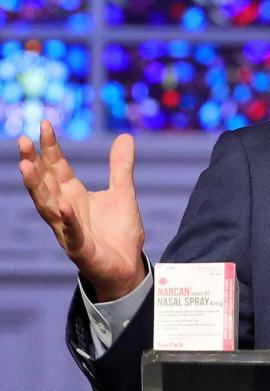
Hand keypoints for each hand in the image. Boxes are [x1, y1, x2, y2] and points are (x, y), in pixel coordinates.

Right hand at [18, 120, 146, 300]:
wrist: (127, 266)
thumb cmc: (118, 232)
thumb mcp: (123, 192)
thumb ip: (121, 166)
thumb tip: (125, 136)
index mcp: (73, 195)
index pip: (57, 167)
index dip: (50, 147)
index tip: (44, 124)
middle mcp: (65, 210)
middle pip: (44, 183)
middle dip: (32, 162)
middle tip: (21, 140)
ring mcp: (69, 230)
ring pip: (47, 206)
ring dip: (37, 187)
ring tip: (27, 167)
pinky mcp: (80, 249)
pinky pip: (71, 233)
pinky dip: (67, 220)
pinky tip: (63, 206)